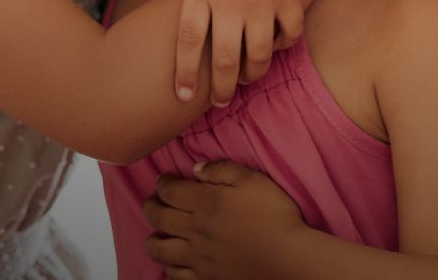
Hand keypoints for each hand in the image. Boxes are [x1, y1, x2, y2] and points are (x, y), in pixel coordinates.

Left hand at [143, 161, 307, 279]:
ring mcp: (198, 257)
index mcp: (205, 203)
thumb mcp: (252, 180)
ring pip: (159, 250)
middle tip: (151, 201)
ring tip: (155, 234)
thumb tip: (196, 169)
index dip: (162, 183)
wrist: (287, 257)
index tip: (163, 180)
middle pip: (158, 217)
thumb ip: (221, 170)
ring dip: (152, 240)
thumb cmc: (274, 216)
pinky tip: (172, 263)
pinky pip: (175, 275)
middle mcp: (195, 230)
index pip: (170, 191)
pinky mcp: (206, 278)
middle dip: (150, 205)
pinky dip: (168, 268)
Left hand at [167, 0, 307, 107]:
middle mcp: (227, 0)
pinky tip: (276, 45)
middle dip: (220, 89)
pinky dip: (283, 45)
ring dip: (253, 74)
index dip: (184, 74)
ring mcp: (260, 0)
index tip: (183, 96)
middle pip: (222, 61)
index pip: (187, 43)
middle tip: (220, 103)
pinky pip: (288, 34)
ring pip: (258, 57)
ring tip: (248, 79)